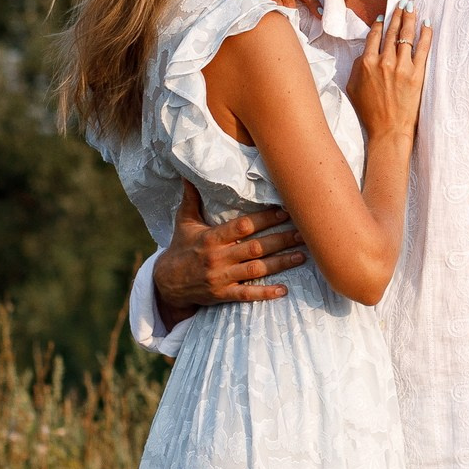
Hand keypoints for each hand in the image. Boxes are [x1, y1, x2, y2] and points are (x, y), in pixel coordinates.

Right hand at [152, 181, 307, 325]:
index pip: (242, 226)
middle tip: (304, 233)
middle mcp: (217, 258)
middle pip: (255, 247)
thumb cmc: (180, 247)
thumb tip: (189, 174)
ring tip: (302, 256)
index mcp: (210, 238)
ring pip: (256, 270)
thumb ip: (192, 199)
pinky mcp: (222, 295)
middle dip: (281, 240)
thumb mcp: (184, 222)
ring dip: (281, 263)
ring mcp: (220, 278)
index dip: (265, 218)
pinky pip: (246, 294)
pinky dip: (265, 293)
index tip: (285, 211)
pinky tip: (284, 290)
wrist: (165, 283)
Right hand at [346, 3, 429, 142]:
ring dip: (409, 19)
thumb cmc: (369, 111)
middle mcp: (383, 61)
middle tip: (402, 3)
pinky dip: (425, 34)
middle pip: (391, 31)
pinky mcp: (416, 73)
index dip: (380, 23)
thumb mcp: (353, 87)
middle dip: (397, 14)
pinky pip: (422, 48)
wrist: (388, 129)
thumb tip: (365, 53)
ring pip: (406, 36)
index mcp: (366, 62)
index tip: (384, 15)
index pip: (374, 36)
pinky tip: (427, 24)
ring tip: (412, 7)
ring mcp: (401, 66)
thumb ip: (356, 66)